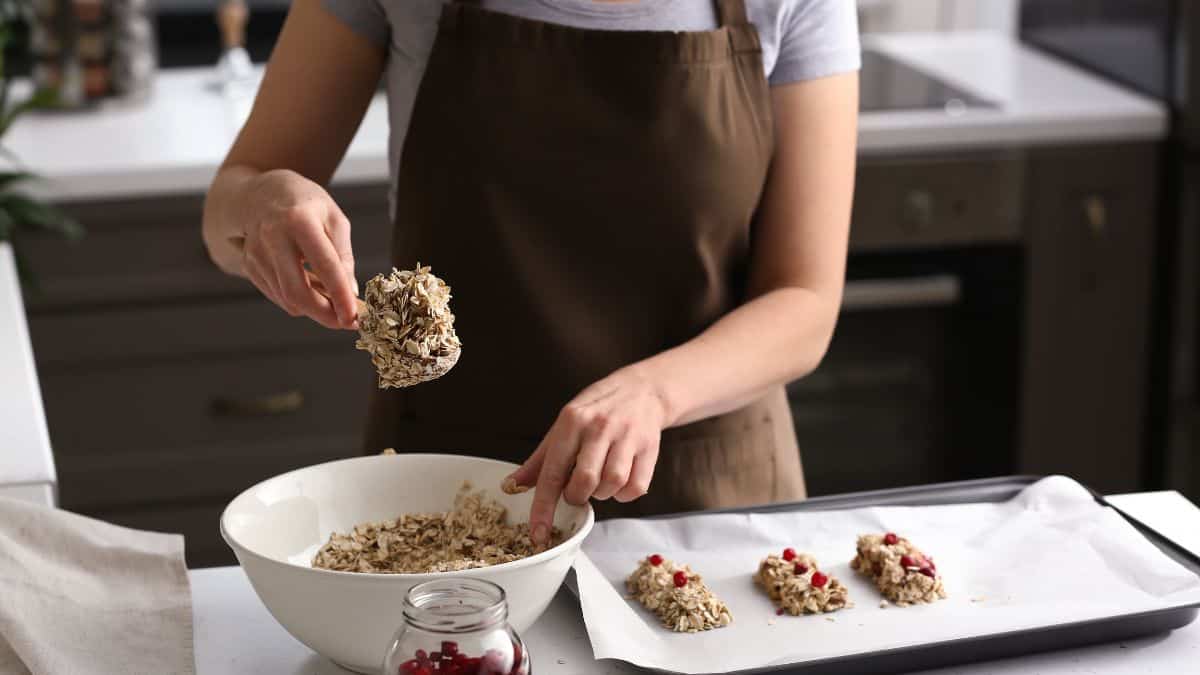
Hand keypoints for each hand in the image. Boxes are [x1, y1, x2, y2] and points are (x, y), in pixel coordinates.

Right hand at [203, 168, 357, 328]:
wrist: (259, 193)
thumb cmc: (304, 203)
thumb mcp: (333, 219)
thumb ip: (343, 256)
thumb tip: (350, 292)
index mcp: (299, 220)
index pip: (325, 267)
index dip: (341, 296)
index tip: (355, 317)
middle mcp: (273, 238)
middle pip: (297, 292)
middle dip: (324, 315)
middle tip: (345, 322)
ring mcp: (257, 254)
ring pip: (288, 299)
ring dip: (314, 307)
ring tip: (331, 296)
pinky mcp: (250, 266)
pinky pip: (278, 296)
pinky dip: (298, 299)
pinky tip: (311, 286)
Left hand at [507, 366, 669, 544]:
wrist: (641, 390)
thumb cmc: (595, 412)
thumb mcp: (563, 427)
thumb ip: (539, 461)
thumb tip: (510, 487)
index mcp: (572, 421)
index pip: (552, 472)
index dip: (544, 507)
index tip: (538, 534)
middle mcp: (599, 427)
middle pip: (585, 481)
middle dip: (577, 496)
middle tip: (576, 491)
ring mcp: (627, 436)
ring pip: (612, 484)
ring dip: (602, 494)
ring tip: (599, 480)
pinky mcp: (649, 448)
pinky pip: (635, 488)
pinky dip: (624, 494)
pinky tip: (619, 481)